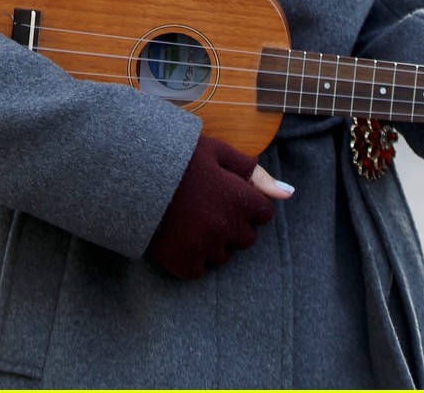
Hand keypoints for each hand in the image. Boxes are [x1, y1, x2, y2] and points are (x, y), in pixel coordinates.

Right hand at [148, 136, 292, 279]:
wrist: (134, 175)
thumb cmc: (179, 159)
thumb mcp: (219, 153)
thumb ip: (255, 174)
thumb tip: (289, 193)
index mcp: (239, 199)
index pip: (264, 213)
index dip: (248, 202)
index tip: (229, 193)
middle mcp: (227, 226)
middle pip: (247, 238)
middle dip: (235, 224)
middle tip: (210, 206)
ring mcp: (205, 247)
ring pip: (225, 255)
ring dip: (215, 241)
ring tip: (193, 219)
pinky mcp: (184, 262)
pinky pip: (201, 270)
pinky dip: (194, 258)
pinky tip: (181, 235)